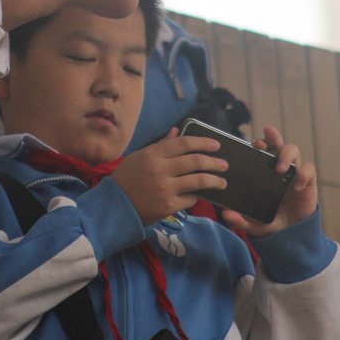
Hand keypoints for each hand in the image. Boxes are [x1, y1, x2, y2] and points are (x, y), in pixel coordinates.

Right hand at [113, 129, 227, 224]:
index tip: (216, 145)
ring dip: (214, 181)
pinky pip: (190, 199)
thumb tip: (176, 131)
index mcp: (153, 154)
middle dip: (214, 162)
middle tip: (224, 164)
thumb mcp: (139, 157)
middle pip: (195, 161)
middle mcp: (161, 169)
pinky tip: (198, 196)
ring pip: (198, 181)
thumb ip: (160, 145)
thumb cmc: (125, 179)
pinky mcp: (169, 206)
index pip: (183, 143)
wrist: (114, 207)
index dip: (202, 143)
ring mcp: (166, 188)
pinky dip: (195, 196)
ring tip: (222, 182)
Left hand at [221, 126, 316, 238]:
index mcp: (263, 172)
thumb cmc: (270, 221)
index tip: (253, 143)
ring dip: (286, 154)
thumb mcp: (254, 223)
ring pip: (293, 151)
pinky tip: (296, 186)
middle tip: (267, 135)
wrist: (292, 233)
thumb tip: (225, 215)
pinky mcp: (308, 181)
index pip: (261, 151)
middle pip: (277, 144)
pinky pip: (308, 170)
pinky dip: (303, 174)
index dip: (258, 143)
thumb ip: (240, 220)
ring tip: (280, 168)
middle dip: (273, 136)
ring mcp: (293, 172)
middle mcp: (278, 168)